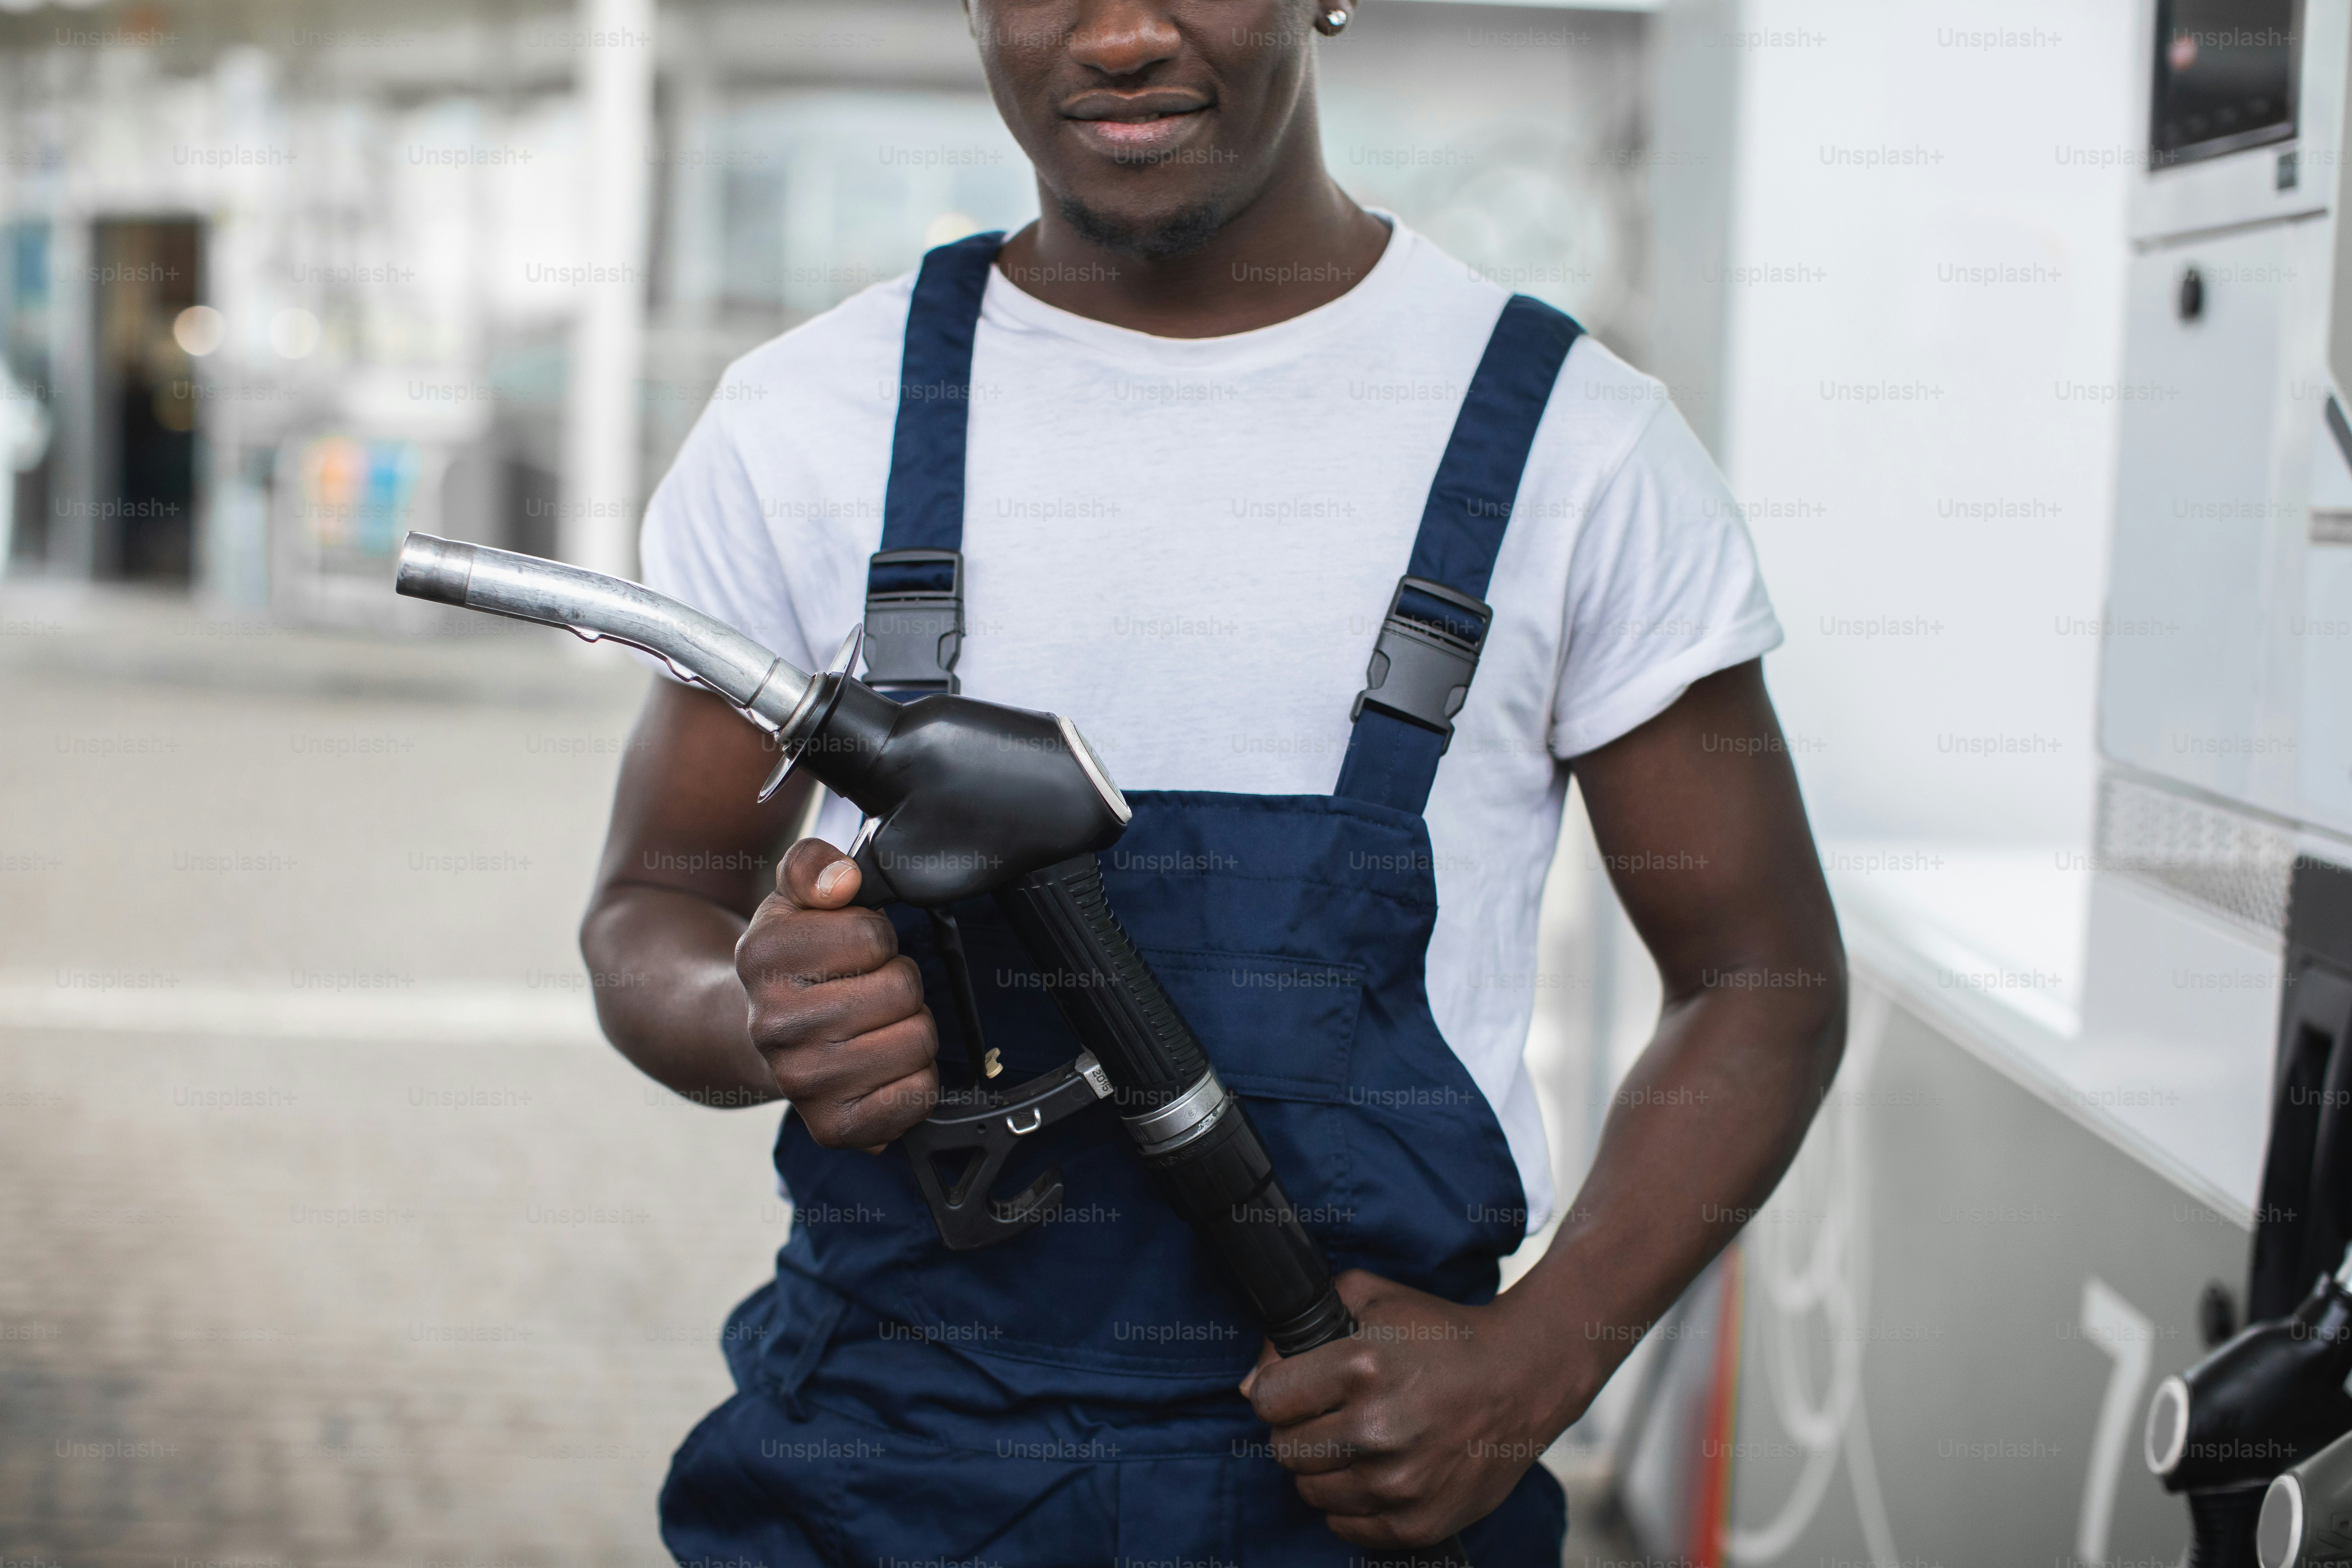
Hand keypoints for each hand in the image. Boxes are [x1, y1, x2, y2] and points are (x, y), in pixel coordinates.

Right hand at [735, 838, 937, 1147]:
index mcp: (762, 957)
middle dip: (898, 981)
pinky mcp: (833, 1127)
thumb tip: (843, 880)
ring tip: (875, 1025)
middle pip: (903, 989)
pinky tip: (883, 1065)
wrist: (757, 1036)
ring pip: (917, 1040)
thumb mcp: (792, 896)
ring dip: (911, 1027)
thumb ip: (813, 864)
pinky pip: (918, 1095)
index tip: (853, 951)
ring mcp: (802, 1082)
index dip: (876, 937)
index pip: (873, 935)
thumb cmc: (793, 963)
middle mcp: (774, 1026)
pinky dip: (916, 1078)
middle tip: (867, 989)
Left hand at [1240, 1269, 1584, 1549]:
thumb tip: (1251, 1388)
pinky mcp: (1417, 1522)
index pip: (1268, 1399)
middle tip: (1335, 1414)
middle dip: (1301, 1428)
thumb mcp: (1370, 1297)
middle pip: (1284, 1449)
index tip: (1303, 1386)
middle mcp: (1377, 1428)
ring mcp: (1399, 1482)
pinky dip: (1353, 1505)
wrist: (1523, 1377)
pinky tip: (1380, 1471)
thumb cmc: (1439, 1334)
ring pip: (1310, 1491)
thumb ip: (1298, 1328)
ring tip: (1361, 1442)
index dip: (1280, 1390)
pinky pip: (1345, 1528)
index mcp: (1361, 1366)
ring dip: (1326, 1468)